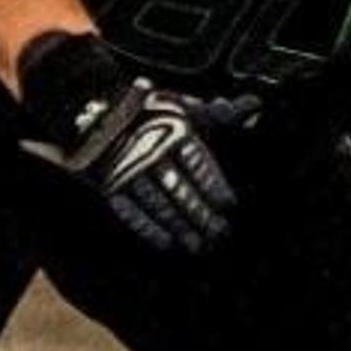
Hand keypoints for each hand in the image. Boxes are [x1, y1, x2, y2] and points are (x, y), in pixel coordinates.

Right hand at [16, 30, 257, 254]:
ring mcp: (129, 170)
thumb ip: (218, 113)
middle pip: (180, 189)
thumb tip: (254, 106)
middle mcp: (151, 151)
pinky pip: (131, 212)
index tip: (228, 205)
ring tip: (197, 245)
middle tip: (218, 232)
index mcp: (173, 131)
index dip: (213, 186)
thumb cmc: (151, 112)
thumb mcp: (184, 107)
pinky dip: (148, 229)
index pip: (197, 164)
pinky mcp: (110, 186)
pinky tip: (166, 243)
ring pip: (159, 204)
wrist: (96, 112)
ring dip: (179, 227)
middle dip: (201, 214)